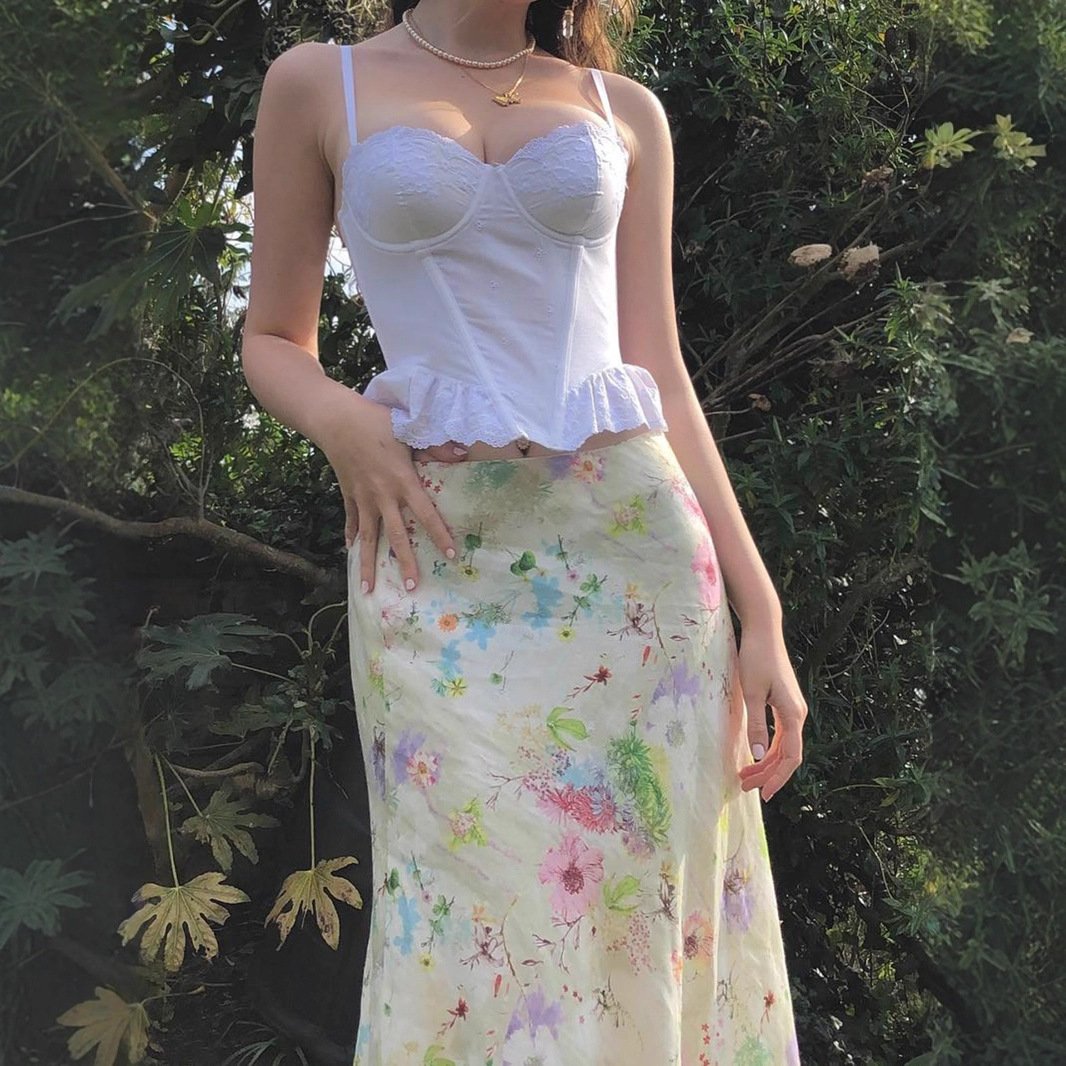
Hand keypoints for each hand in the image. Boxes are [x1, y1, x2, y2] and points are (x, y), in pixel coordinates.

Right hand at [320, 397, 467, 593]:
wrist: (336, 419)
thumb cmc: (377, 421)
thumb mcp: (409, 430)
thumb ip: (436, 447)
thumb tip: (462, 453)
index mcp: (403, 481)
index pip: (426, 514)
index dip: (439, 535)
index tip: (451, 555)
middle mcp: (383, 496)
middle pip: (396, 535)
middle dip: (404, 562)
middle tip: (412, 587)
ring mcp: (363, 498)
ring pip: (368, 537)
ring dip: (368, 564)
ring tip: (368, 589)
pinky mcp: (349, 494)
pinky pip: (352, 520)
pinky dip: (352, 536)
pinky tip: (351, 551)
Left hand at [735, 620, 807, 801]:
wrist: (763, 630)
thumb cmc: (755, 657)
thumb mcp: (751, 693)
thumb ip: (756, 725)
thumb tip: (759, 755)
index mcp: (792, 714)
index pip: (791, 757)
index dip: (778, 778)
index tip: (764, 795)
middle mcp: (797, 713)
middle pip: (787, 755)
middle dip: (768, 774)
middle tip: (745, 787)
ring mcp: (792, 708)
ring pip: (784, 745)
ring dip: (766, 762)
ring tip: (745, 775)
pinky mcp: (784, 702)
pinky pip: (780, 734)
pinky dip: (768, 748)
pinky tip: (754, 754)